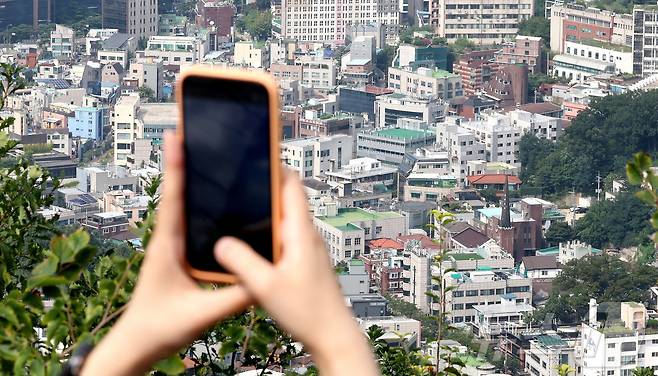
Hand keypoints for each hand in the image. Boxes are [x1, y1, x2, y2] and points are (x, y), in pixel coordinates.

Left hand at [82, 132, 251, 375]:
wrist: (138, 345)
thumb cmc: (159, 327)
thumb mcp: (201, 314)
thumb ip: (234, 297)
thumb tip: (265, 277)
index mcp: (168, 246)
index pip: (174, 199)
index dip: (176, 166)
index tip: (176, 136)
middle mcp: (168, 241)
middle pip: (179, 193)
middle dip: (186, 161)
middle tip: (193, 132)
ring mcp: (173, 247)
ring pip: (185, 207)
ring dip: (192, 180)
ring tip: (203, 155)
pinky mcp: (180, 256)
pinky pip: (192, 224)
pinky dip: (199, 205)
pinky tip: (215, 201)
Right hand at [215, 174, 378, 375]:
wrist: (333, 336)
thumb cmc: (308, 312)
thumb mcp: (266, 286)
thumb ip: (242, 262)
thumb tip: (221, 242)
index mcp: (301, 233)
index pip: (291, 186)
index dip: (275, 167)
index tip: (259, 153)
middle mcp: (308, 236)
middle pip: (288, 199)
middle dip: (267, 187)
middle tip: (242, 179)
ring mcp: (308, 250)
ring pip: (286, 220)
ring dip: (268, 211)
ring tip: (243, 207)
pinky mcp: (306, 263)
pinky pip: (287, 237)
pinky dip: (271, 232)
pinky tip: (254, 244)